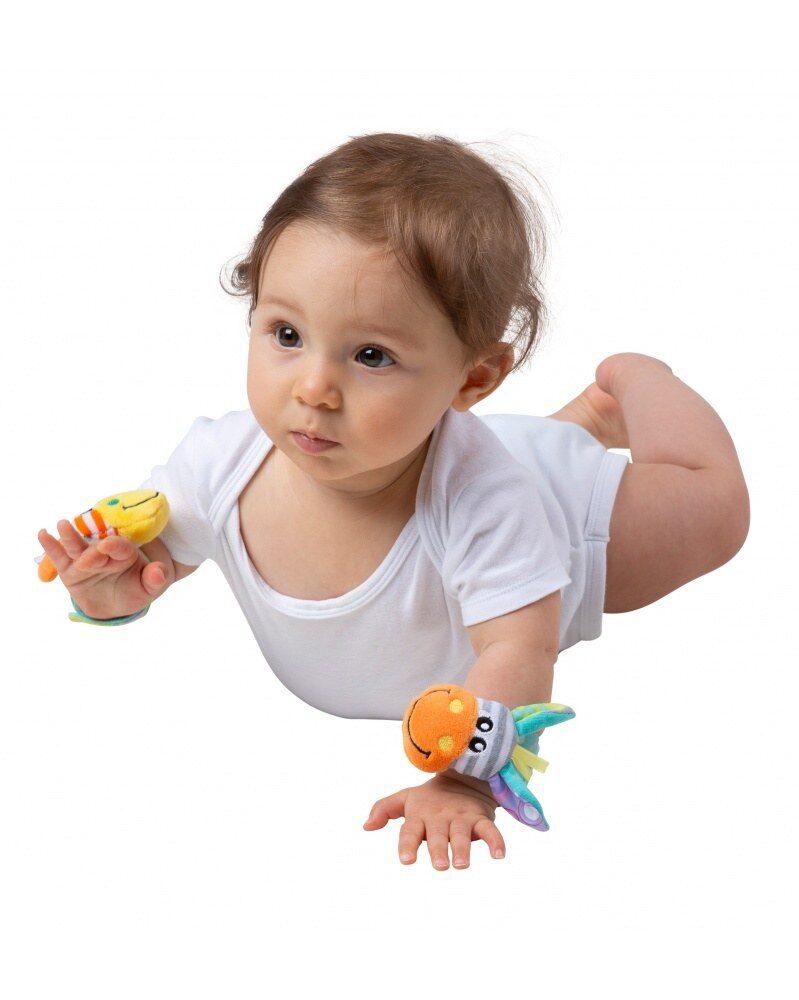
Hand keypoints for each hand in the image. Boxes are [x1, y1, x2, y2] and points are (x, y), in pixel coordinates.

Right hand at [37, 520, 168, 619]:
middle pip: (96, 547)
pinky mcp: (69, 568)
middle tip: (89, 550)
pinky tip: (43, 534)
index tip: (108, 545)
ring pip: (77, 547)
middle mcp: (103, 553)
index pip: (120, 547)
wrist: (120, 602)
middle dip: (91, 548)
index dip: (115, 545)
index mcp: (124, 553)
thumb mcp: (149, 588)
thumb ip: (155, 579)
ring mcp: (85, 559)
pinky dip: (51, 547)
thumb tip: (160, 573)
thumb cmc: (136, 589)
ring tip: (62, 525)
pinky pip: (59, 557)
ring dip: (70, 536)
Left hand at [363, 772, 505, 869]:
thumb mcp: (405, 799)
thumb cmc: (428, 798)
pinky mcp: (480, 818)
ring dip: (462, 848)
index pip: (410, 830)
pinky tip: (499, 854)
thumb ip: (384, 810)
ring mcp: (460, 817)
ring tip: (461, 864)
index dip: (408, 844)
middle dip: (438, 848)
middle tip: (439, 866)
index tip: (407, 860)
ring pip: (462, 833)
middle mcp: (439, 817)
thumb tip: (366, 826)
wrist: (461, 777)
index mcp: (419, 815)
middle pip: (437, 834)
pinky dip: (496, 841)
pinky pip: (490, 829)